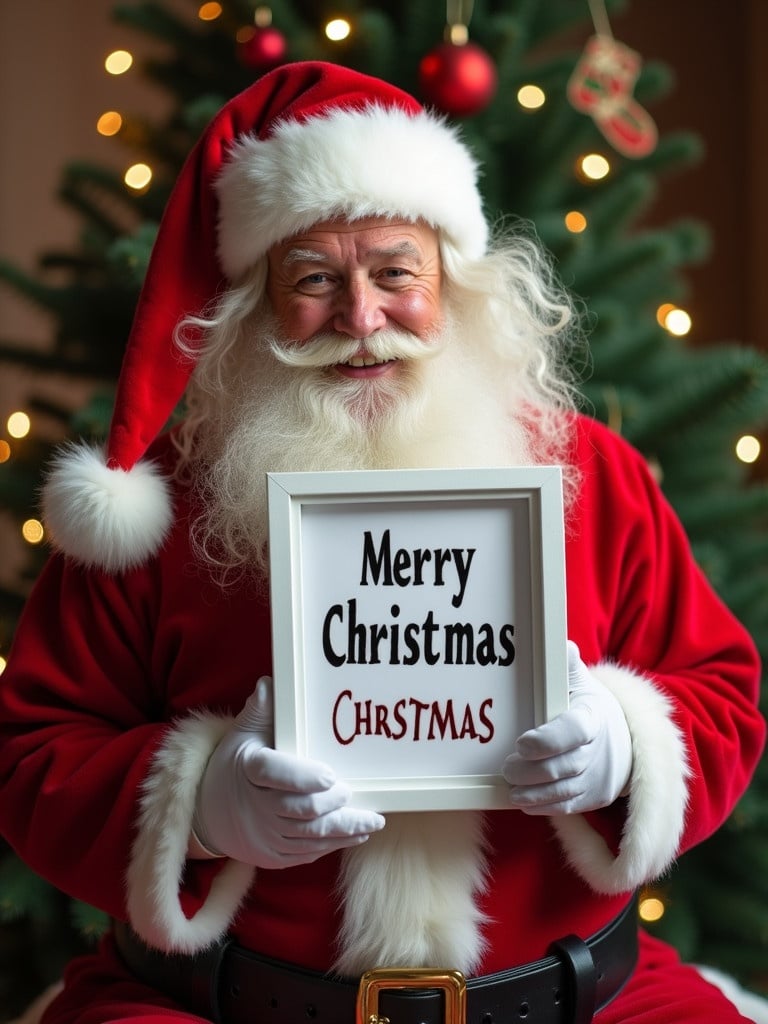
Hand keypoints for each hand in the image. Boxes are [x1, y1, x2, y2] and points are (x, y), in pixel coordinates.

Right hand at [194, 677, 384, 866]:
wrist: (208, 814)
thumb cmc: (234, 766)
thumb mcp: (241, 735)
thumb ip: (260, 711)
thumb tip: (270, 683)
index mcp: (251, 772)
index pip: (275, 774)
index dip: (303, 777)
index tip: (331, 775)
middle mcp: (258, 808)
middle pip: (300, 810)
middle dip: (330, 804)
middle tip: (351, 792)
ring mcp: (266, 836)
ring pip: (309, 836)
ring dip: (344, 829)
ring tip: (373, 820)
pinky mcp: (275, 857)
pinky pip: (308, 853)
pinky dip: (333, 844)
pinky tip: (357, 834)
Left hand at [503, 642, 631, 813]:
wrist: (624, 741)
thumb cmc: (590, 707)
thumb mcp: (582, 683)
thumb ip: (567, 666)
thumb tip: (562, 645)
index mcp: (594, 717)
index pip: (575, 731)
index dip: (548, 741)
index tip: (522, 743)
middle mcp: (599, 750)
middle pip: (564, 766)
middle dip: (531, 770)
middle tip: (506, 767)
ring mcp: (598, 777)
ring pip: (563, 792)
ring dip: (532, 792)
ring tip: (510, 785)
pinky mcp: (593, 798)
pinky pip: (566, 807)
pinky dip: (542, 806)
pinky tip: (523, 799)